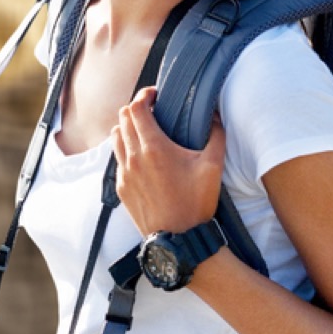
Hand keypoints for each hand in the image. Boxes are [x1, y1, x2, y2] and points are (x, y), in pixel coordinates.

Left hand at [111, 87, 225, 234]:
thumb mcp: (214, 166)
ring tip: (144, 131)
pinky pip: (117, 159)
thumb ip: (216, 135)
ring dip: (127, 128)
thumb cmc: (196, 202)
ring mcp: (124, 173)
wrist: (179, 238)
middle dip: (136, 109)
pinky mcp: (121, 187)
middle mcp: (133, 157)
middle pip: (122, 118)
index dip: (144, 95)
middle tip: (152, 110)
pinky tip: (141, 156)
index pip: (136, 108)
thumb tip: (214, 115)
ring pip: (116, 137)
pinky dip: (126, 149)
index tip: (155, 95)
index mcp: (154, 148)